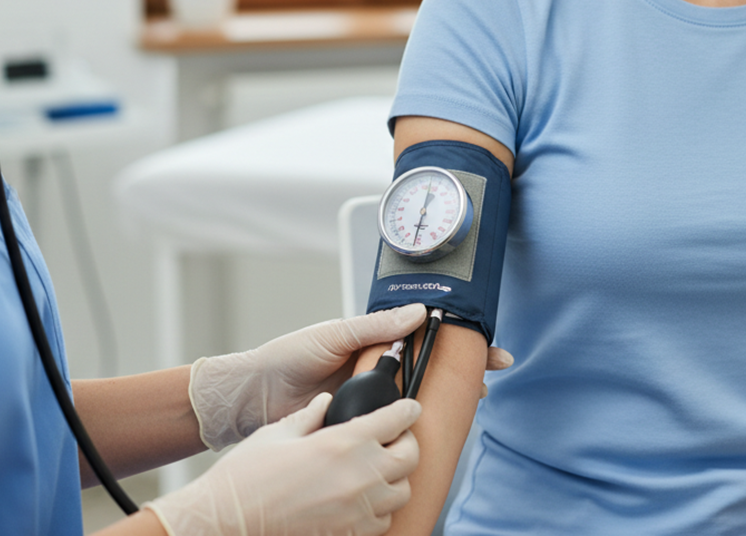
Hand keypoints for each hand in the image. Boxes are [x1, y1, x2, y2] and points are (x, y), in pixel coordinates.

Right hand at [144, 393, 420, 535]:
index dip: (407, 409)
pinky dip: (380, 508)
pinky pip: (383, 521)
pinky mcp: (350, 535)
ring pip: (401, 492)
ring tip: (377, 469)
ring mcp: (357, 511)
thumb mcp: (278, 433)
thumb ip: (309, 416)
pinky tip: (362, 498)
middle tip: (394, 437)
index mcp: (343, 443)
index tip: (409, 407)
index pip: (395, 420)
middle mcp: (359, 477)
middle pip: (409, 457)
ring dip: (395, 478)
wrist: (228, 522)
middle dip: (406, 442)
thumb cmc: (246, 476)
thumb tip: (324, 402)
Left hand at [190, 305, 515, 449]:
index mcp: (375, 343)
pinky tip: (433, 432)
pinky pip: (395, 427)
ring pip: (419, 401)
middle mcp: (379, 371)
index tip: (488, 349)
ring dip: (446, 403)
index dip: (460, 343)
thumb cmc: (287, 358)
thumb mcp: (334, 333)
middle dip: (464, 374)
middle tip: (489, 378)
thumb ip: (375, 325)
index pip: (427, 338)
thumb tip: (418, 313)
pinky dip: (417, 429)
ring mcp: (373, 400)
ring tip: (471, 403)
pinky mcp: (363, 426)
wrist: (256, 395)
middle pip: (432, 372)